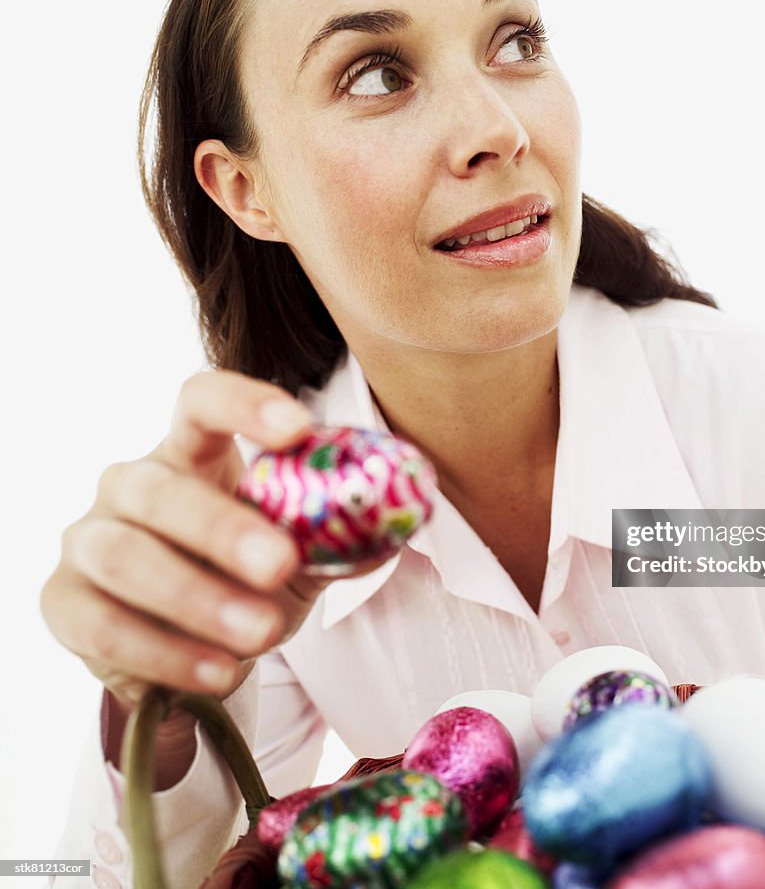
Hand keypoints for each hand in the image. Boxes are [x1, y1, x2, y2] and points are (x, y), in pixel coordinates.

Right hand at [41, 370, 382, 710]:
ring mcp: (89, 540)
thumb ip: (334, 535)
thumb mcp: (298, 553)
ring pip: (127, 557)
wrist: (191, 648)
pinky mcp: (64, 603)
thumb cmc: (247, 578)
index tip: (298, 428)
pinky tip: (221, 671)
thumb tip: (392, 522)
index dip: (244, 404)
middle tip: (280, 563)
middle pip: (162, 487)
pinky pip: (103, 626)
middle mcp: (130, 483)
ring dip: (198, 599)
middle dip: (222, 527)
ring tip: (261, 634)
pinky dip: (167, 653)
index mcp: (190, 451)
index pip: (201, 401)